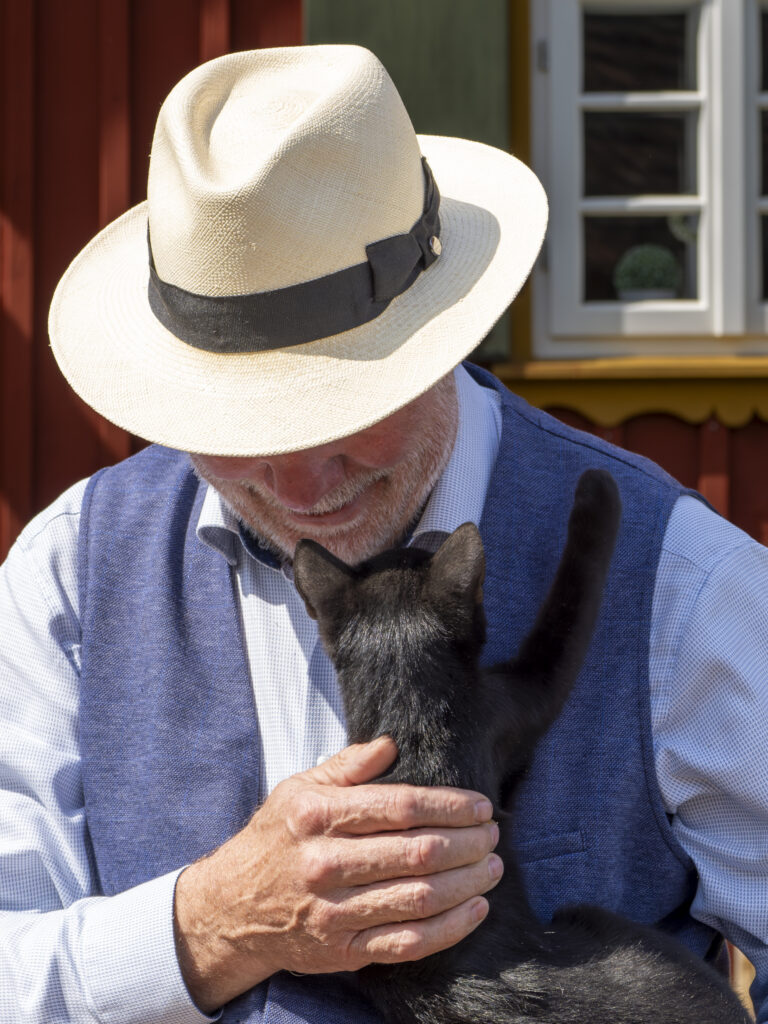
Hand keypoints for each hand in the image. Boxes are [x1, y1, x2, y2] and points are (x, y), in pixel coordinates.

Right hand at [173, 736, 501, 1012]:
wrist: (230, 908)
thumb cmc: (274, 838)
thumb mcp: (299, 788)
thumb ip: (348, 766)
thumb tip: (391, 744)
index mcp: (317, 816)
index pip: (399, 807)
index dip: (449, 805)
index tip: (479, 805)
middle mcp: (325, 865)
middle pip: (417, 852)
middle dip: (468, 842)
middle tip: (493, 833)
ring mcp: (334, 912)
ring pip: (420, 898)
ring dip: (468, 882)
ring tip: (492, 866)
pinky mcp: (344, 950)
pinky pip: (409, 942)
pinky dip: (450, 928)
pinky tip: (475, 908)